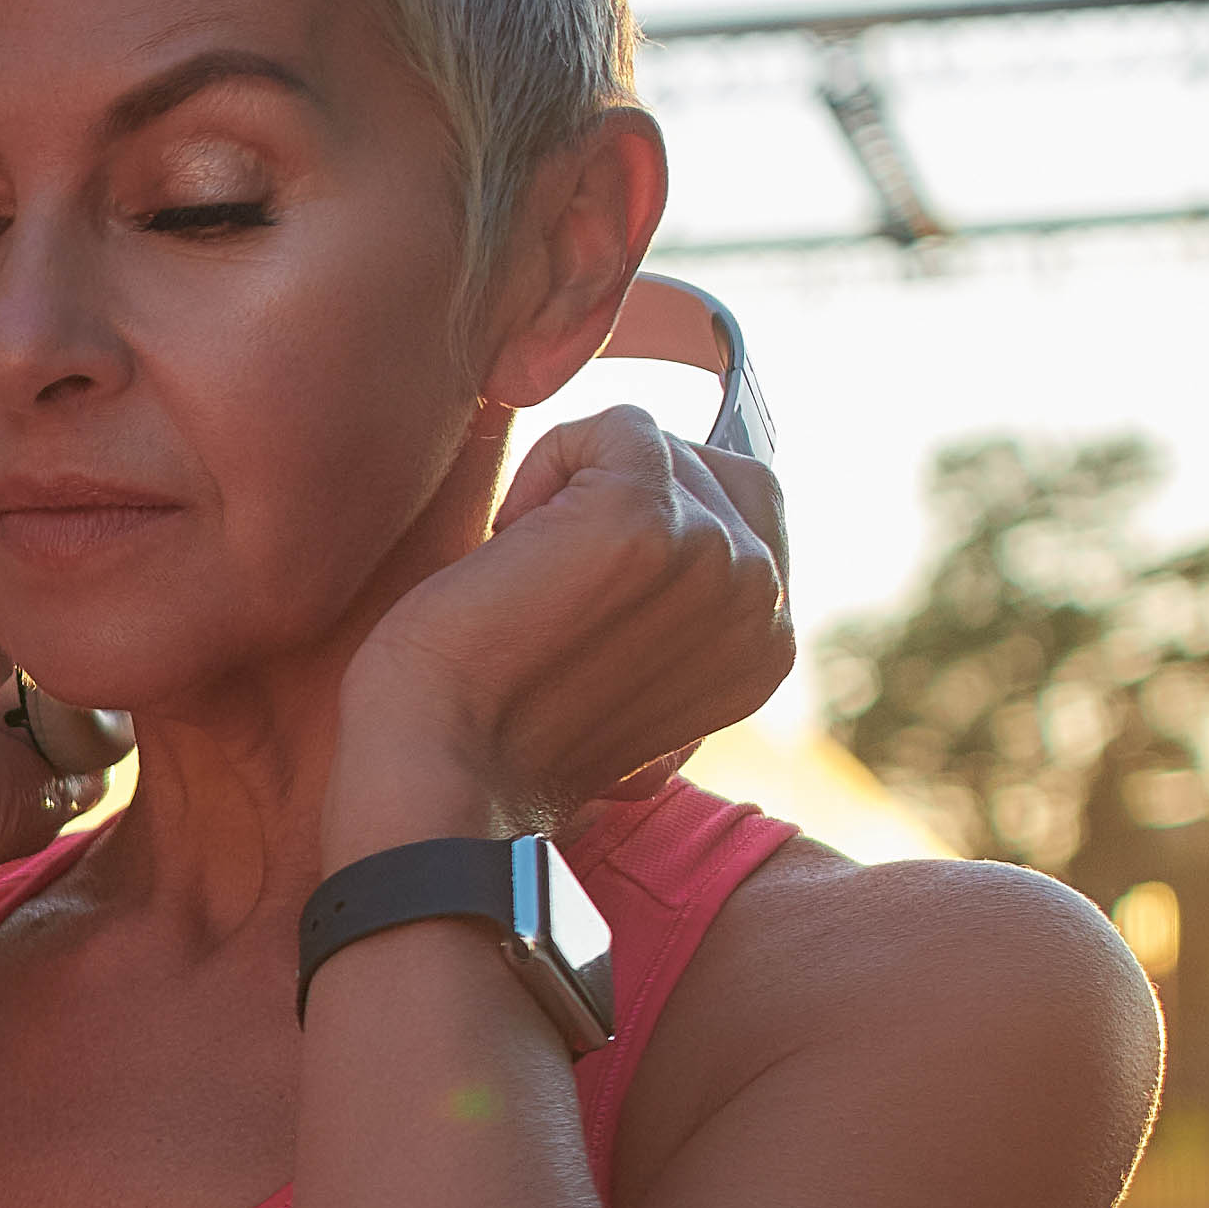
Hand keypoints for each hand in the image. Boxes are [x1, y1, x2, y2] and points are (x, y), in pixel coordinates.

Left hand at [337, 409, 794, 843]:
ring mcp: (717, 556)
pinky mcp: (649, 519)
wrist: (440, 781)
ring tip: (530, 579)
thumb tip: (677, 518)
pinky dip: (545, 467)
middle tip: (549, 588)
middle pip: (712, 466)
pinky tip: (510, 550)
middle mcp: (764, 601)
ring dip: (573, 489)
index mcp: (768, 647)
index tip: (582, 605)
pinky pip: (614, 426)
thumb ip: (679, 610)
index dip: (651, 527)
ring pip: (656, 444)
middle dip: (618, 497)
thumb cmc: (498, 733)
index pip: (749, 513)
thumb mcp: (626, 675)